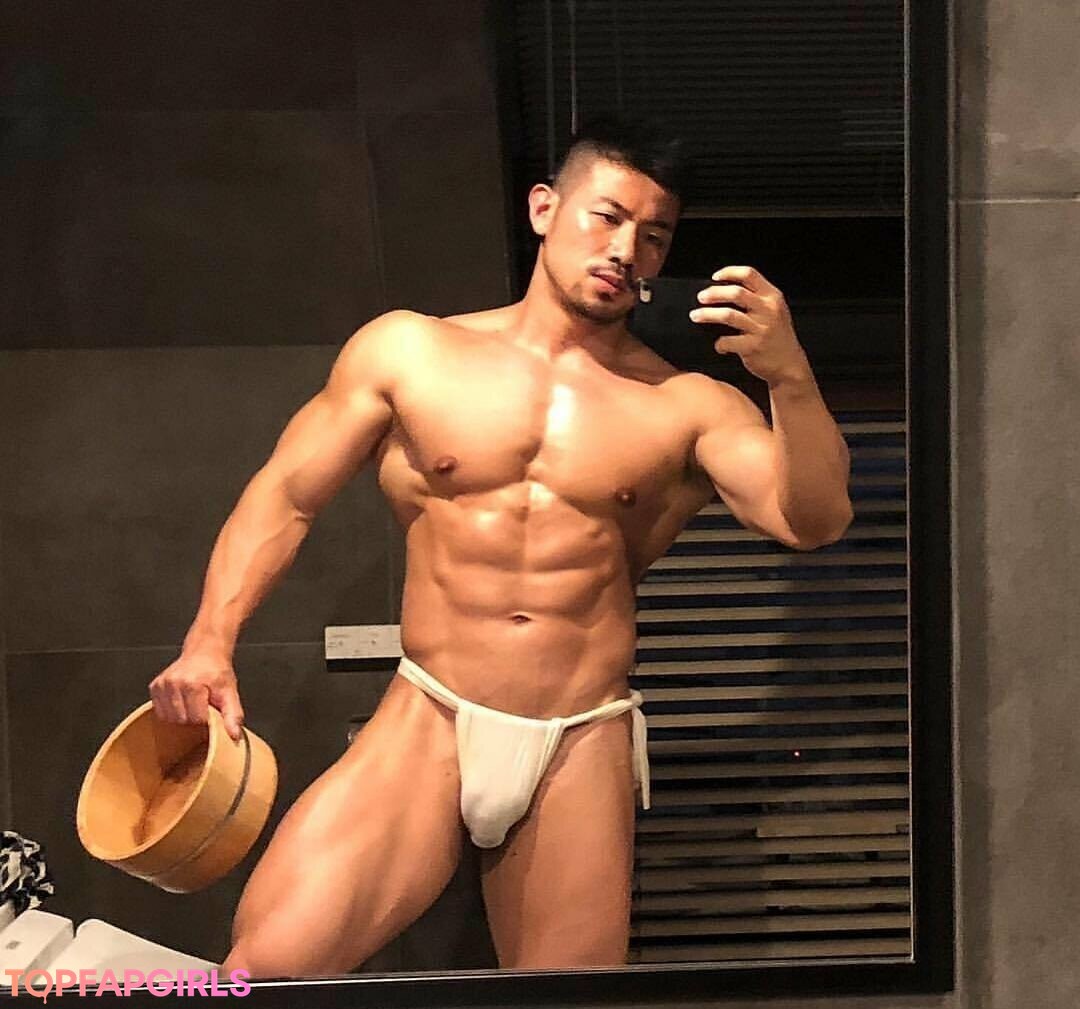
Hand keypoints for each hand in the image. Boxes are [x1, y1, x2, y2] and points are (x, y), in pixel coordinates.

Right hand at [149, 649, 245, 741]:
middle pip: (182, 720)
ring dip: (181, 715)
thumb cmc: (217, 672)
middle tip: (202, 705)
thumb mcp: (230, 692)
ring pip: (169, 718)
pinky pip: (160, 711)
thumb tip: (235, 735)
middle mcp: (174, 683)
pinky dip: (171, 711)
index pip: (196, 719)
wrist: (206, 652)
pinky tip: (181, 701)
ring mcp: (162, 684)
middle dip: (194, 717)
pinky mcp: (155, 686)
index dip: (206, 718)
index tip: (211, 708)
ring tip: (192, 703)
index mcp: (193, 685)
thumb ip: (233, 714)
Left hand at [690, 265, 810, 386]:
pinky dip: (719, 343)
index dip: (729, 272)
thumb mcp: (774, 310)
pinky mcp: (753, 347)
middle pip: (735, 293)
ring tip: (695, 316)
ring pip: (728, 315)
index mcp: (773, 296)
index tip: (715, 277)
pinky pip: (728, 341)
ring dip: (707, 315)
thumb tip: (722, 289)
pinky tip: (719, 346)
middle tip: (701, 297)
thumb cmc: (776, 336)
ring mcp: (761, 328)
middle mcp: (768, 310)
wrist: (789, 364)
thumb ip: (757, 298)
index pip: (749, 274)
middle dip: (714, 293)